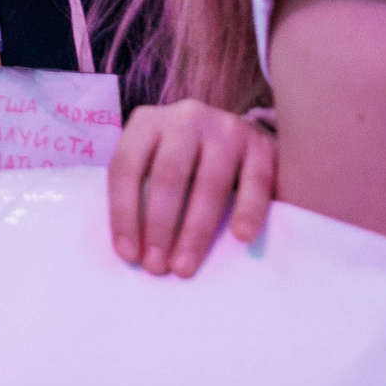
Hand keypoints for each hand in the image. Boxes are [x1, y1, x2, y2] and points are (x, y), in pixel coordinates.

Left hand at [108, 100, 275, 276]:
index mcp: (147, 122)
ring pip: (209, 184)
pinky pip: (255, 183)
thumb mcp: (155, 157)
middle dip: (159, 226)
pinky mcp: (262, 144)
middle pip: (167, 176)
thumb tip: (132, 247)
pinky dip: (247, 211)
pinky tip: (240, 237)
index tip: (128, 255)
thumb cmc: (187, 157)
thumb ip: (142, 188)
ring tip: (185, 265)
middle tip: (157, 267)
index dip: (123, 213)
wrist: (242, 132)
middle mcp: (184, 118)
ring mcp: (225, 128)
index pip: (126, 168)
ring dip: (195, 230)